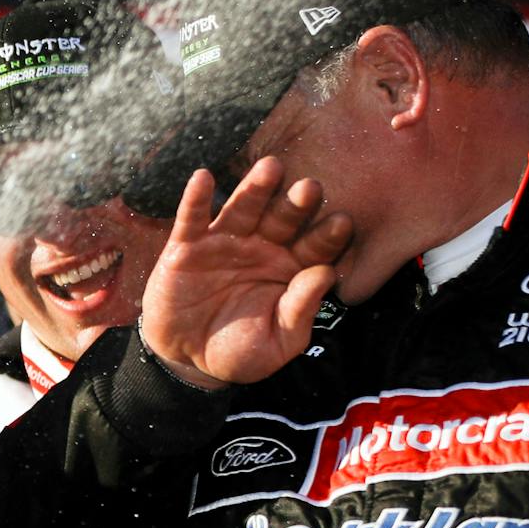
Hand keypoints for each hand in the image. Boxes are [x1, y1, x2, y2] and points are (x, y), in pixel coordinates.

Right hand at [140, 157, 351, 387]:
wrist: (187, 359)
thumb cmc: (240, 352)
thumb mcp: (278, 342)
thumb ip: (301, 310)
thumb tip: (327, 274)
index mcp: (290, 269)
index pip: (315, 247)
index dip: (327, 235)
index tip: (342, 222)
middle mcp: (261, 248)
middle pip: (283, 219)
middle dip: (296, 203)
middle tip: (311, 187)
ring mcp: (224, 243)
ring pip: (242, 209)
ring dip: (255, 187)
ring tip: (270, 167)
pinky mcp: (186, 247)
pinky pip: (192, 218)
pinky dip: (196, 198)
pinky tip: (203, 177)